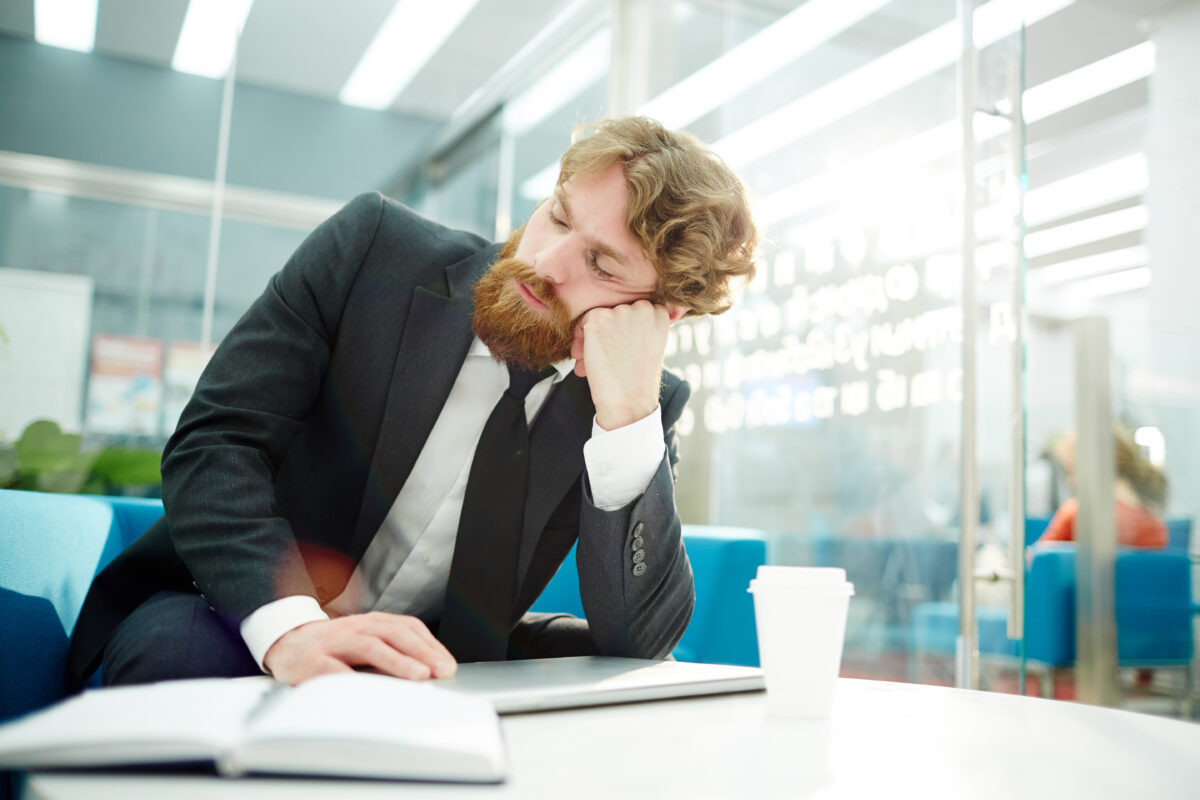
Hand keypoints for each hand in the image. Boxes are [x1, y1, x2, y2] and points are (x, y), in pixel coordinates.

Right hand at [263, 612, 456, 684]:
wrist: (286, 644)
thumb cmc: (333, 647)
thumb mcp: (365, 641)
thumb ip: (393, 652)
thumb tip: (430, 671)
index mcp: (371, 623)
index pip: (407, 627)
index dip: (431, 644)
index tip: (448, 665)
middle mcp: (356, 628)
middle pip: (394, 634)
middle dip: (422, 652)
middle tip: (442, 671)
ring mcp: (334, 643)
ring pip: (370, 646)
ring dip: (397, 661)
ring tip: (419, 676)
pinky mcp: (312, 661)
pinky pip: (334, 669)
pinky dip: (353, 678)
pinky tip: (370, 690)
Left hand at [571, 299, 681, 429]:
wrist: (628, 400)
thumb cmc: (638, 379)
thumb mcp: (649, 345)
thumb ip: (640, 326)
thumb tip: (618, 316)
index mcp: (659, 313)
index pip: (635, 309)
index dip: (624, 328)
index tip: (622, 347)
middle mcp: (643, 308)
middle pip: (616, 311)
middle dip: (608, 332)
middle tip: (605, 355)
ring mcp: (620, 312)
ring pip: (600, 316)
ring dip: (592, 337)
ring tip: (592, 360)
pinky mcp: (599, 319)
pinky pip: (583, 321)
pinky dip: (580, 338)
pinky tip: (582, 357)